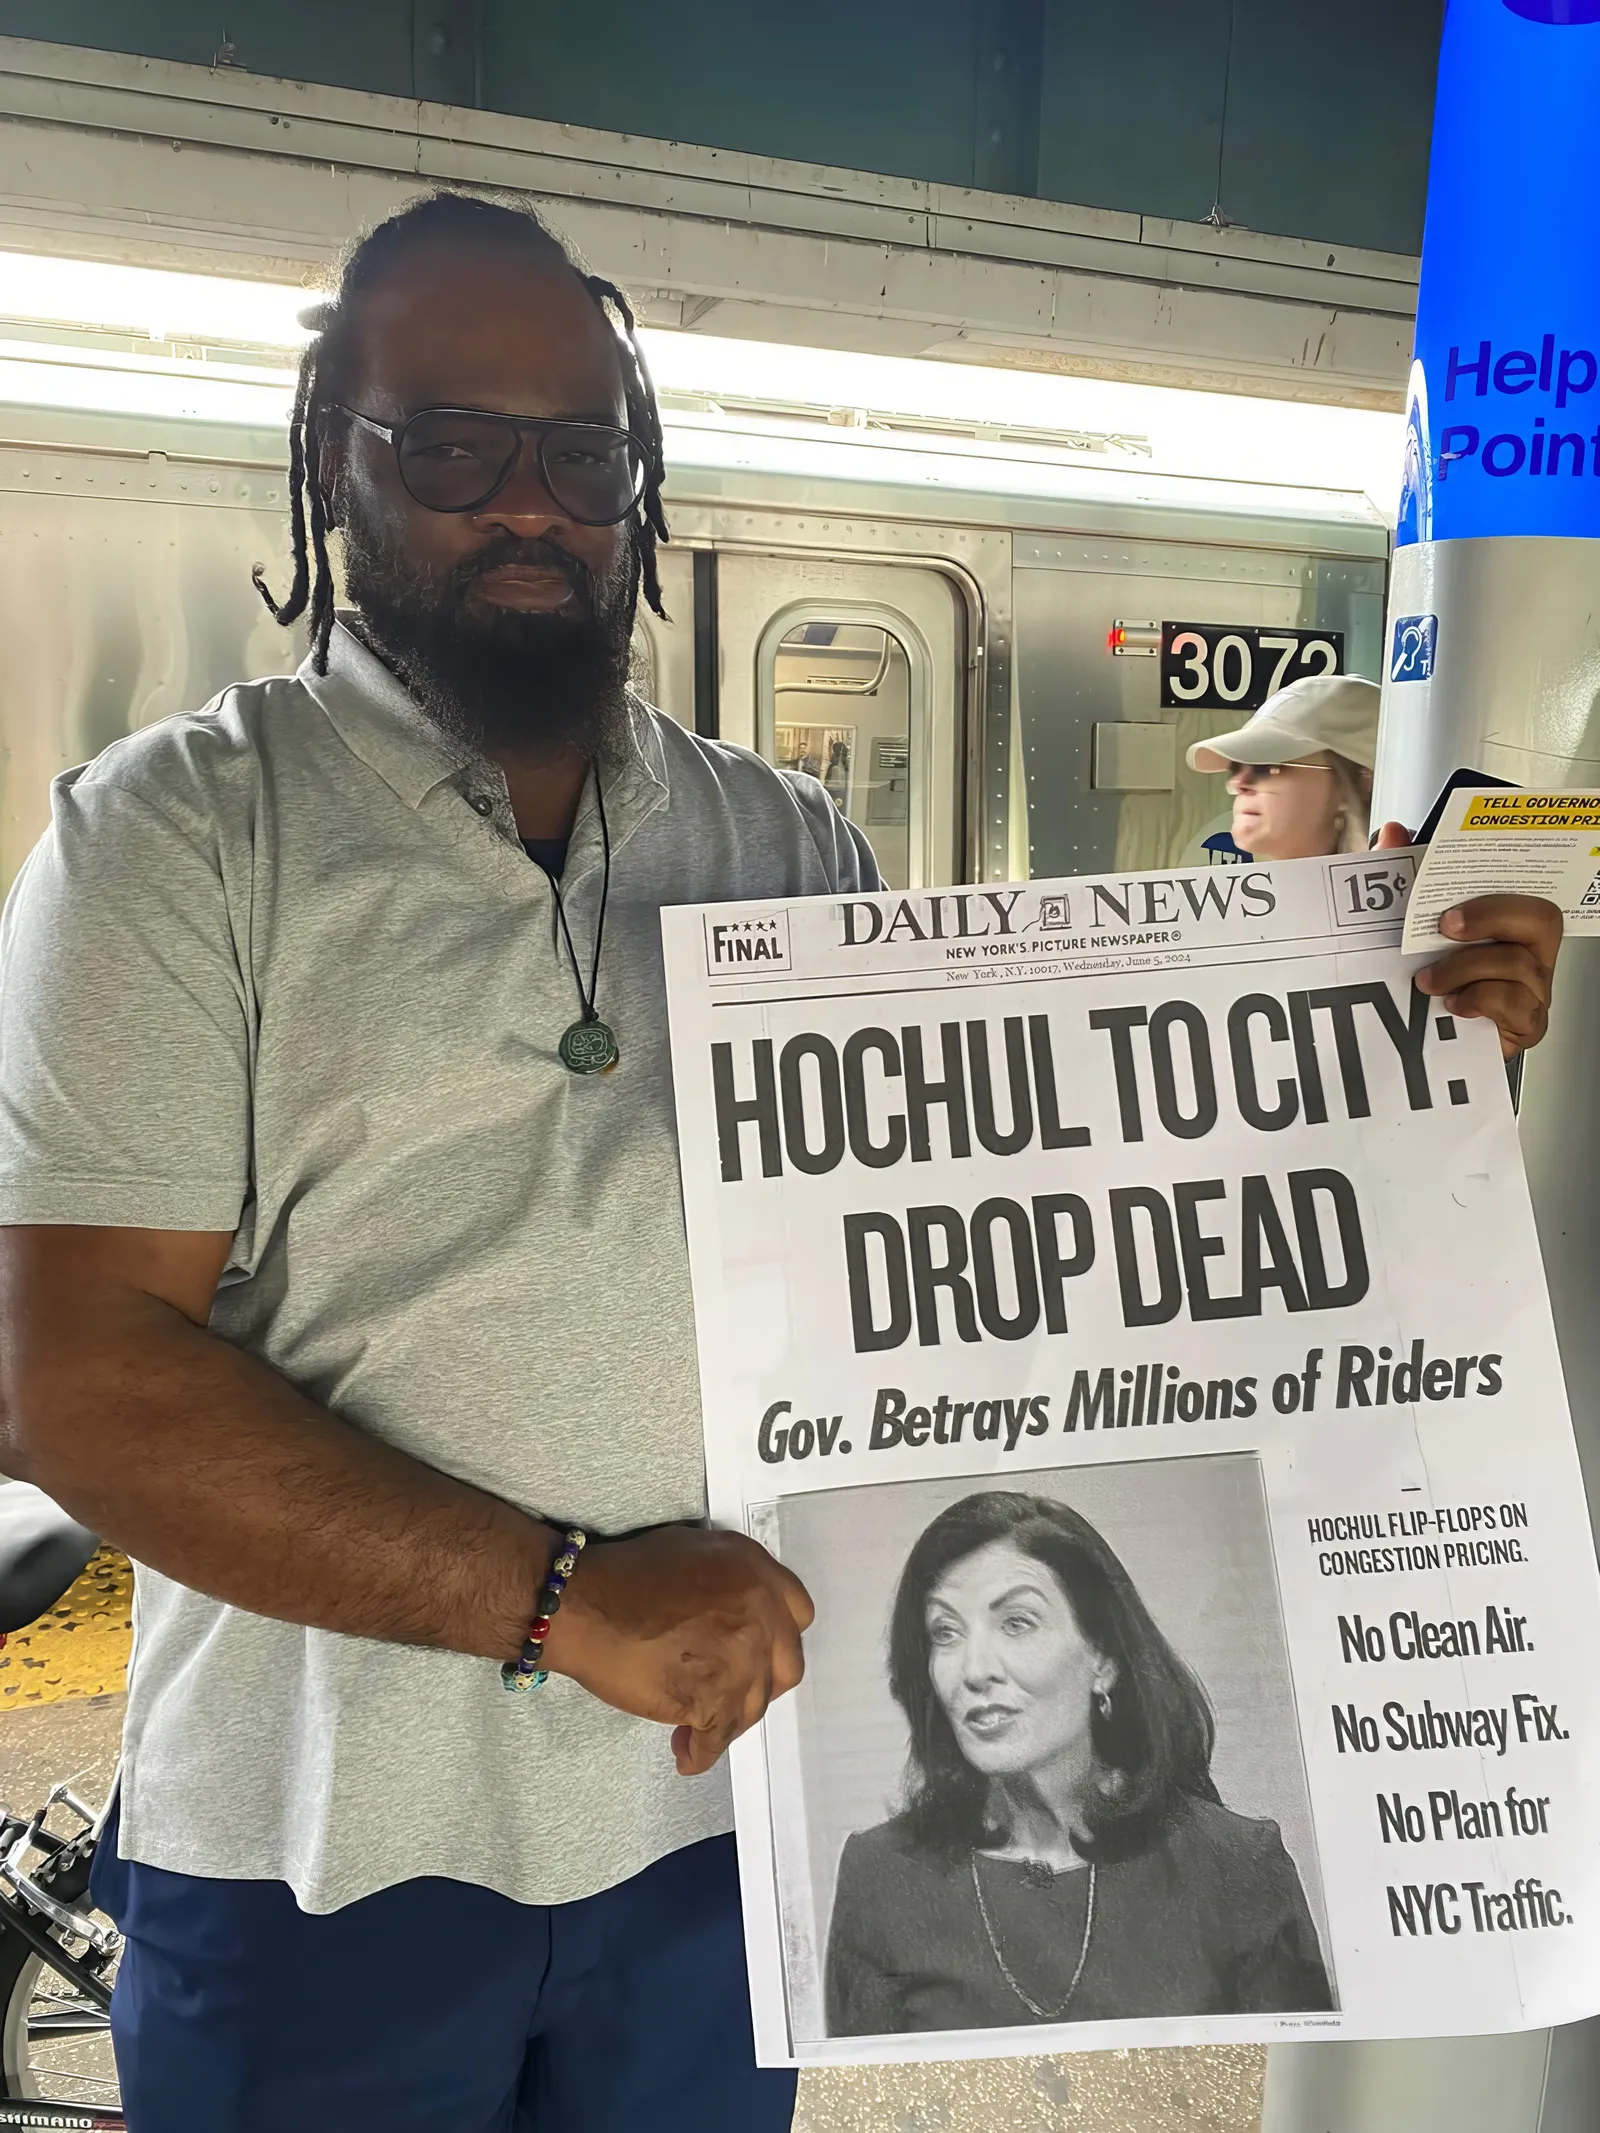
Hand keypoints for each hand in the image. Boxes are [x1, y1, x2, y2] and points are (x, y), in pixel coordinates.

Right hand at [541, 1525, 813, 1775]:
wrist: (585, 1605)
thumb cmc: (628, 1573)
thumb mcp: (697, 1550)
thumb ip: (735, 1580)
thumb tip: (739, 1609)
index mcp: (756, 1573)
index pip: (798, 1615)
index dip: (777, 1638)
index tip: (759, 1650)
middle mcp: (759, 1616)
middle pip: (785, 1667)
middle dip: (760, 1682)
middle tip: (730, 1689)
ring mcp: (740, 1661)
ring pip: (752, 1707)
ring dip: (729, 1718)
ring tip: (697, 1723)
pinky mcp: (712, 1701)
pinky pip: (717, 1739)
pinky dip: (700, 1752)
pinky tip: (686, 1755)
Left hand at [1374, 821, 1561, 1057]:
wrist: (1420, 1038)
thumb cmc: (1428, 974)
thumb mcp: (1407, 922)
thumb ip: (1400, 874)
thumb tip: (1393, 834)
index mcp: (1508, 919)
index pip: (1525, 887)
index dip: (1495, 887)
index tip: (1450, 902)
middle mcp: (1529, 950)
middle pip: (1542, 919)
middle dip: (1491, 918)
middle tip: (1444, 929)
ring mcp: (1532, 986)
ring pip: (1521, 964)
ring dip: (1466, 968)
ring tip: (1429, 980)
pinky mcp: (1526, 1023)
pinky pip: (1518, 1006)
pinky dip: (1480, 1001)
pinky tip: (1454, 1004)